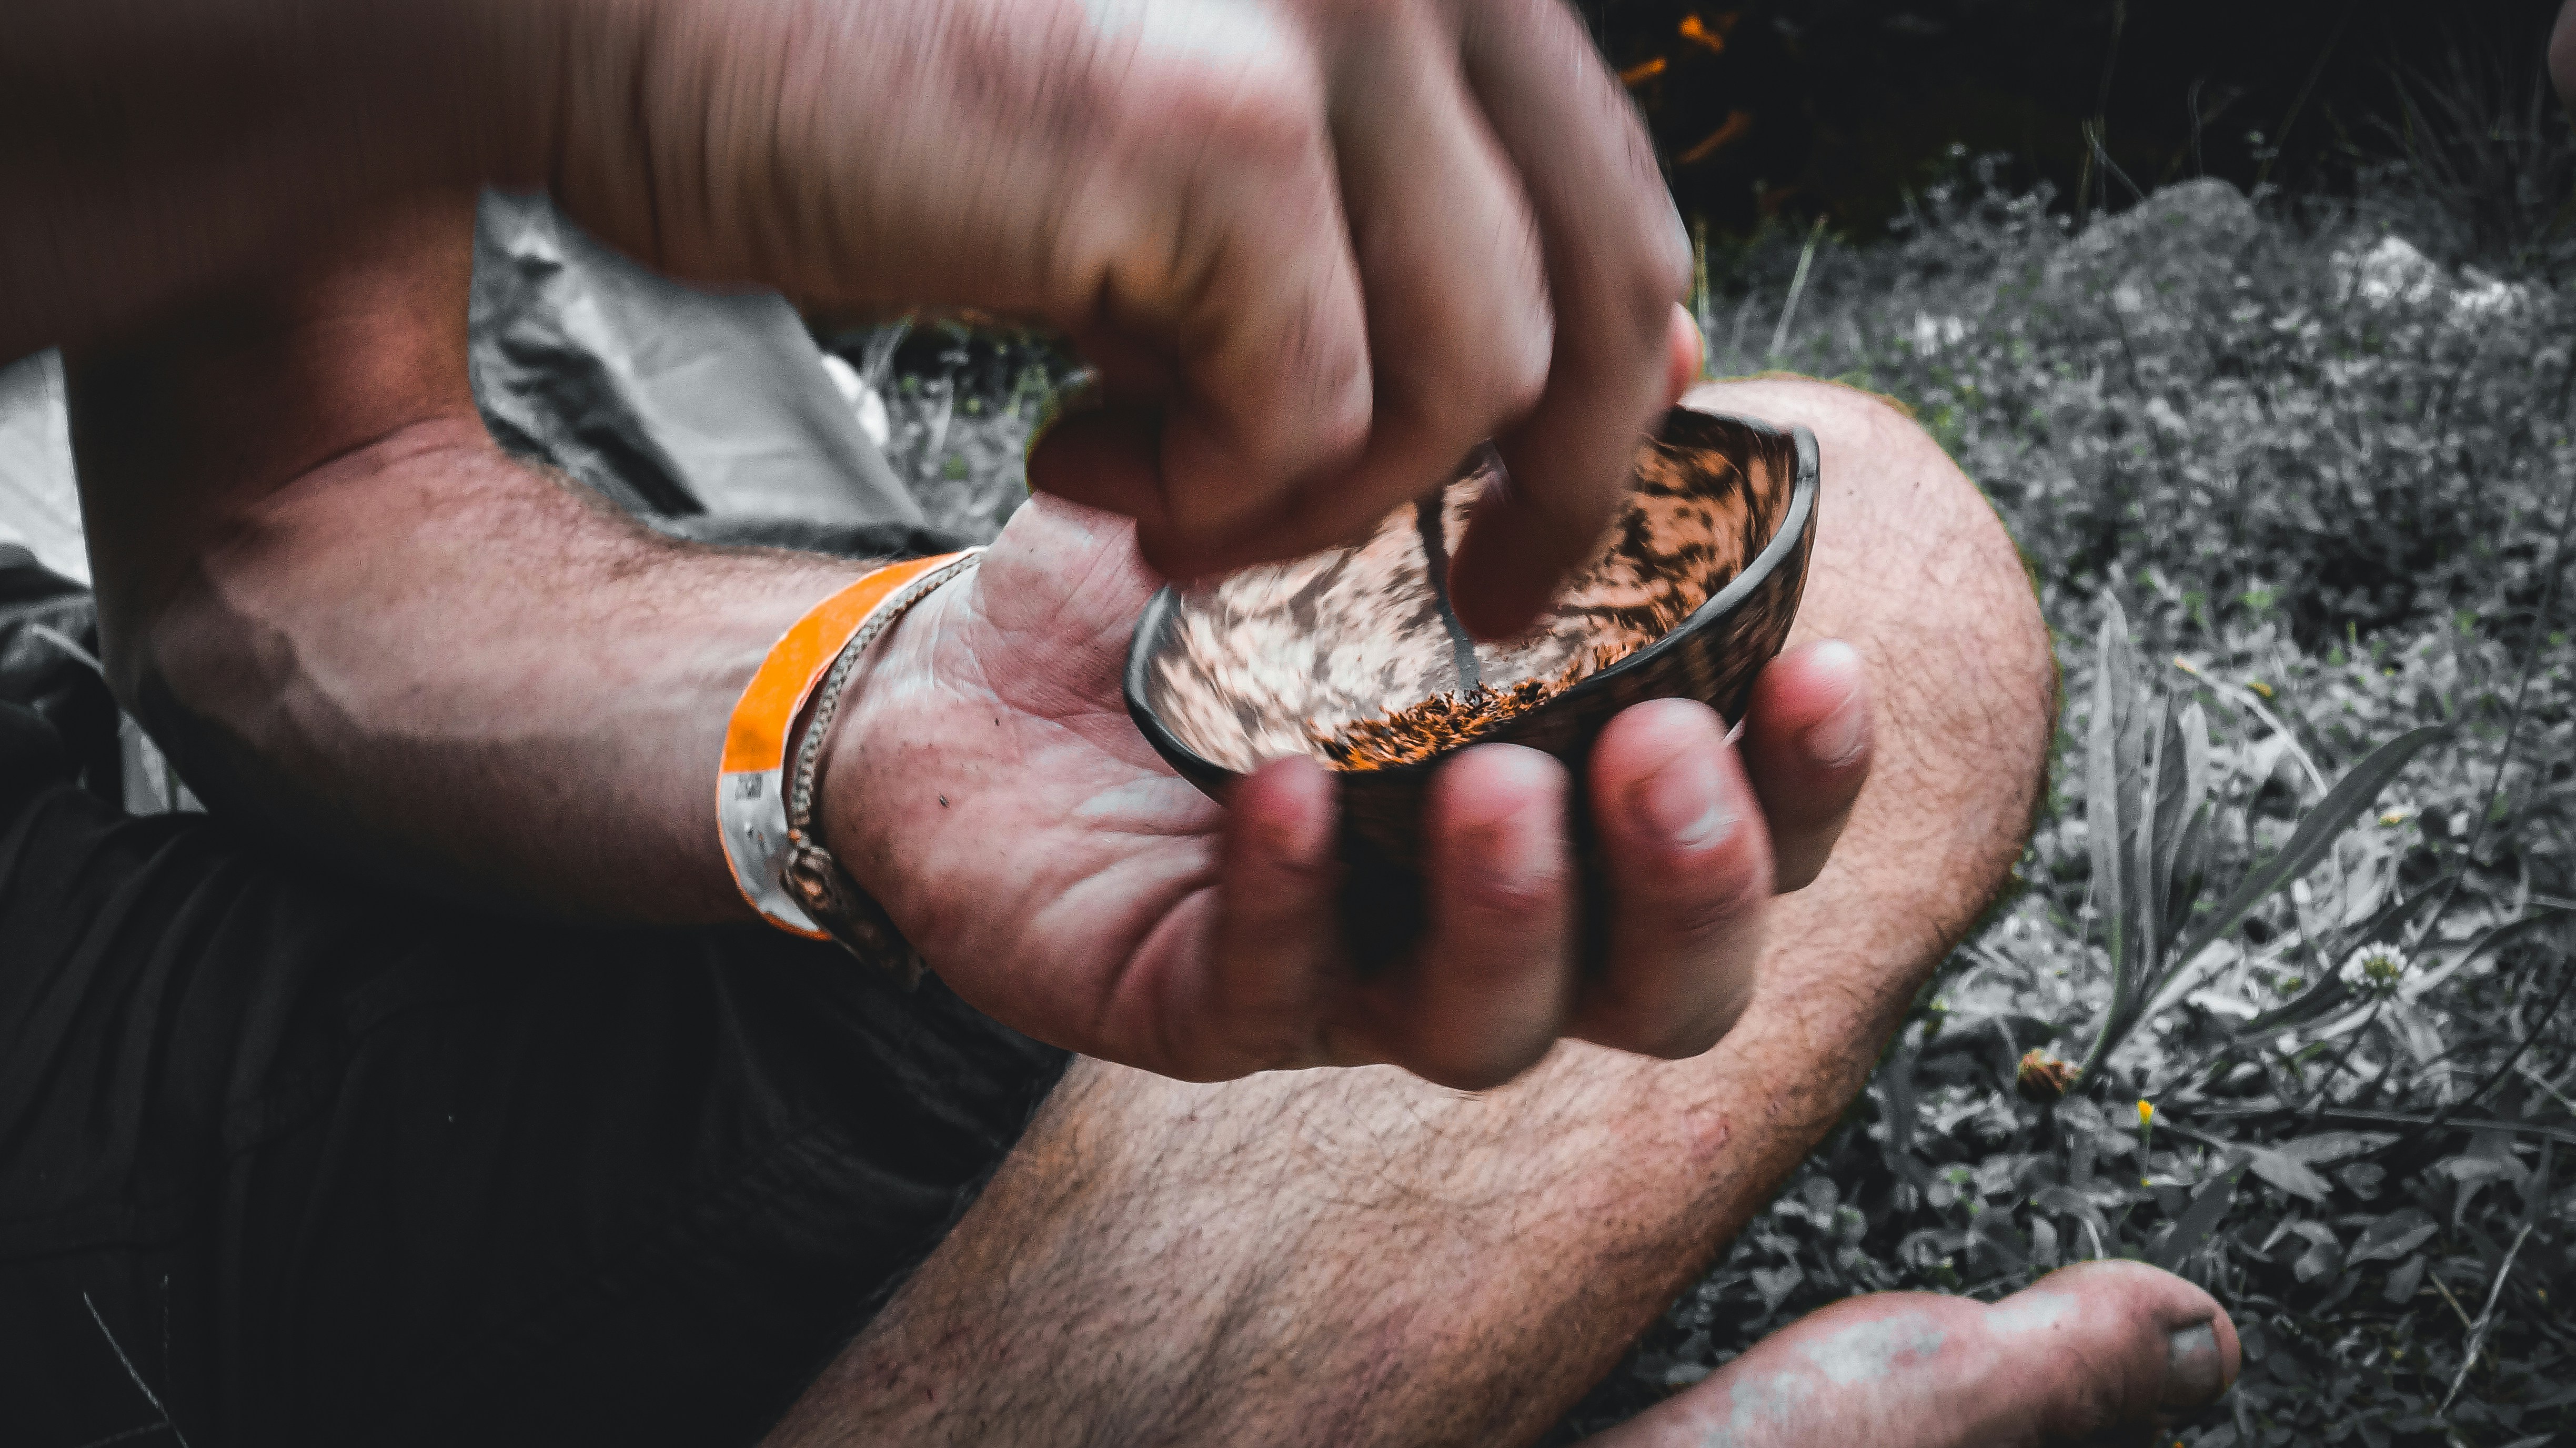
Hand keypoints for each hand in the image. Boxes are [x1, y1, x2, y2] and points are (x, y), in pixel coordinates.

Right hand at [532, 0, 1688, 641]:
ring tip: (1159, 499)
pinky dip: (1208, 493)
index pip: (1611, 195)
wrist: (638, 10)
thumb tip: (1540, 369)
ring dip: (1317, 504)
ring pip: (1466, 383)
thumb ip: (1361, 231)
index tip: (1534, 501)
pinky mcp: (1220, 133)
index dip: (1612, 380)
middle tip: (1471, 599)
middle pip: (1602, 289)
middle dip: (1555, 491)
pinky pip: (1309, 415)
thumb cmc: (901, 84)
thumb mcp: (1182, 154)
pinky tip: (1069, 462)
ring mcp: (1333, 21)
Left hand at [820, 491, 1871, 1086]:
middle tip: (1663, 753)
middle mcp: (1480, 911)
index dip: (1812, 788)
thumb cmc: (1194, 606)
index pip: (1748, 842)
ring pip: (1491, 1026)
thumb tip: (1675, 344)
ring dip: (1520, 917)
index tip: (1821, 670)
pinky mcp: (1197, 1002)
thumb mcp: (1359, 493)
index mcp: (1562, 804)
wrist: (967, 678)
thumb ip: (1523, 435)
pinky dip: (1297, 895)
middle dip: (1694, 883)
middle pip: (1665, 987)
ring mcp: (1346, 974)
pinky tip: (1291, 791)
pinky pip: (1272, 990)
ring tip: (1497, 786)